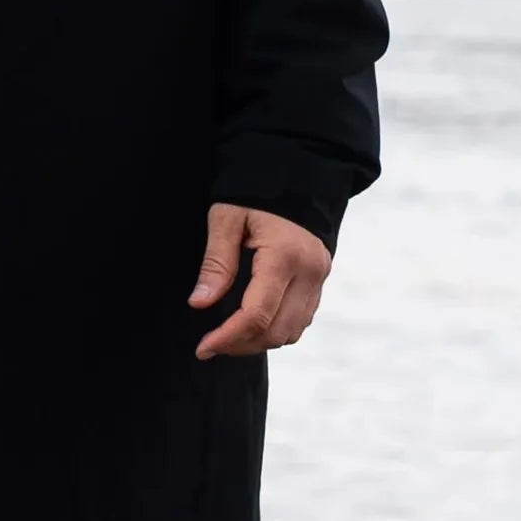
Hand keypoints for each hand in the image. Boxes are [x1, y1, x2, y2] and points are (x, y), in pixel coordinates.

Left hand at [186, 201, 330, 358]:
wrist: (297, 173)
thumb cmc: (256, 191)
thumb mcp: (227, 218)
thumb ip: (216, 263)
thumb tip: (199, 303)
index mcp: (285, 256)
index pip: (257, 316)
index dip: (228, 338)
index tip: (203, 347)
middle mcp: (310, 272)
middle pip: (277, 332)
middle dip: (242, 345)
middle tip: (211, 343)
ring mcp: (320, 277)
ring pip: (292, 332)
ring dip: (260, 341)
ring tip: (228, 336)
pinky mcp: (321, 279)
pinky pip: (301, 318)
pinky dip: (276, 328)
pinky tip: (252, 321)